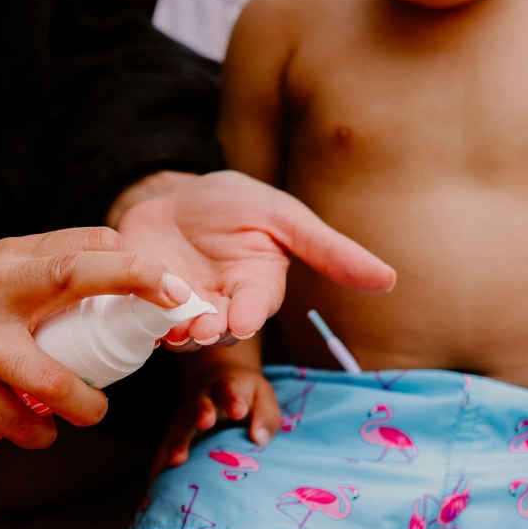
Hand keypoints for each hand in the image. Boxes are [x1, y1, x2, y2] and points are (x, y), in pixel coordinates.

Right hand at [0, 230, 189, 448]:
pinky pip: (17, 424)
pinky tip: (41, 430)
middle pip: (74, 286)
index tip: (173, 288)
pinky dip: (39, 433)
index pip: (81, 251)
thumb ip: (48, 258)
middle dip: (133, 292)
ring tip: (91, 409)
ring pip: (52, 384)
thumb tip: (114, 253)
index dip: (135, 267)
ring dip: (86, 406)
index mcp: (6, 262)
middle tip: (161, 333)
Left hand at [110, 170, 395, 343]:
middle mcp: (222, 305)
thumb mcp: (283, 217)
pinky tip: (137, 311)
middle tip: (199, 329)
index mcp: (257, 286)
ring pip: (181, 330)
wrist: (176, 196)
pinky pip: (144, 314)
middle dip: (209, 331)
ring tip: (170, 326)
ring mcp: (183, 306)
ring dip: (176, 332)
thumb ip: (328, 250)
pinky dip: (141, 316)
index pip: (257, 306)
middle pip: (218, 329)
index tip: (242, 320)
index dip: (249, 314)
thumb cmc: (236, 205)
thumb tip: (391, 280)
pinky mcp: (147, 300)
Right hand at [151, 362, 280, 477]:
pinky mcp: (176, 435)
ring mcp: (186, 417)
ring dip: (176, 441)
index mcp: (227, 387)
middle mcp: (202, 400)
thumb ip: (265, 416)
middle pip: (199, 404)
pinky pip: (164, 447)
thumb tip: (258, 439)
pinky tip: (157, 481)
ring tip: (175, 460)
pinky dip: (160, 463)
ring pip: (179, 425)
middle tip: (204, 422)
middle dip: (201, 412)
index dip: (233, 399)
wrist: (219, 385)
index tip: (239, 411)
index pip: (229, 390)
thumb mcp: (264, 398)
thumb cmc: (248, 398)